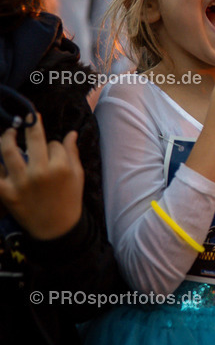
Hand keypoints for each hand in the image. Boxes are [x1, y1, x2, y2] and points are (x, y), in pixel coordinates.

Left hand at [0, 117, 83, 240]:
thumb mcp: (77, 176)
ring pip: (8, 150)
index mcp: (61, 167)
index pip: (54, 143)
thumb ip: (72, 152)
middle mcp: (40, 172)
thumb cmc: (69, 200)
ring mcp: (20, 182)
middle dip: (30, 123)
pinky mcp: (5, 192)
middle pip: (33, 139)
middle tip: (27, 116)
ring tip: (9, 132)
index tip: (53, 149)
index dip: (53, 144)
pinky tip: (0, 158)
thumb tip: (71, 133)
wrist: (56, 229)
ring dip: (7, 136)